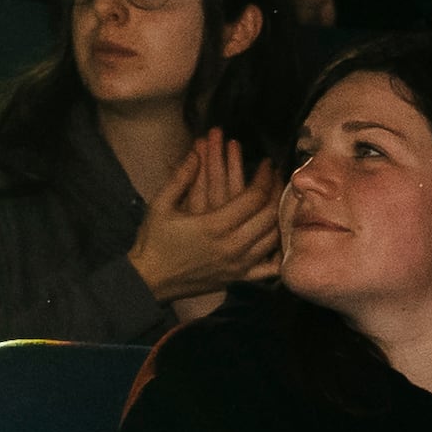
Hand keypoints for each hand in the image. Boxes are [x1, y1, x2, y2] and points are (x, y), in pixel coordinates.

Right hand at [124, 127, 284, 307]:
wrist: (149, 280)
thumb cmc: (153, 240)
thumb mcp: (160, 204)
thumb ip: (180, 177)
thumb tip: (195, 151)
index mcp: (214, 225)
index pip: (253, 198)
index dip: (264, 177)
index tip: (267, 164)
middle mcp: (232, 246)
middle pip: (269, 215)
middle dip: (276, 191)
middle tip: (277, 177)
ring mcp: (238, 264)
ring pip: (274, 238)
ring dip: (280, 215)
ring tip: (279, 199)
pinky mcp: (239, 278)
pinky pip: (270, 268)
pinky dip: (280, 252)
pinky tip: (281, 238)